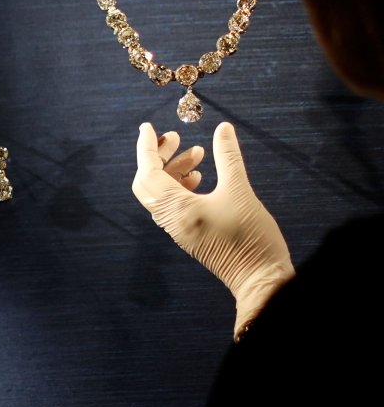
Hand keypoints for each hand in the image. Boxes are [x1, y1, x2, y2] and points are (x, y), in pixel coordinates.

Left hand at [131, 121, 294, 336]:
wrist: (259, 279)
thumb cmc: (251, 238)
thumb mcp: (240, 191)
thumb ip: (228, 157)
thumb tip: (222, 128)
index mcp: (175, 209)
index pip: (147, 172)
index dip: (146, 147)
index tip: (148, 127)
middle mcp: (170, 219)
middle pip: (147, 182)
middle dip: (157, 156)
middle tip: (176, 138)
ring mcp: (177, 228)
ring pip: (160, 192)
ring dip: (172, 170)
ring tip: (197, 154)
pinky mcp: (188, 234)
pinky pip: (172, 204)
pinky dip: (179, 186)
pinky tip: (199, 177)